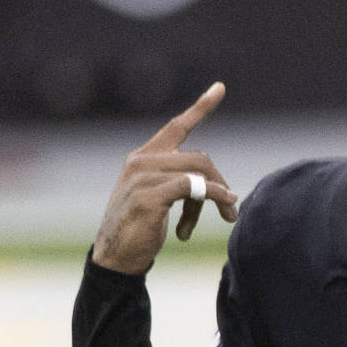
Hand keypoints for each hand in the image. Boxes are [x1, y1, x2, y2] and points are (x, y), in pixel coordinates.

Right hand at [91, 82, 237, 273]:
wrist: (114, 259)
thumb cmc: (139, 231)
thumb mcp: (160, 199)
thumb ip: (181, 183)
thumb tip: (217, 187)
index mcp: (144, 158)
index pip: (176, 126)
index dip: (201, 107)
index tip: (220, 88)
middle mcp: (141, 162)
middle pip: (200, 157)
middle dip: (221, 183)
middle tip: (231, 211)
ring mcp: (142, 178)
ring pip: (199, 172)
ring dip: (220, 197)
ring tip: (227, 217)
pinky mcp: (149, 197)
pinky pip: (194, 188)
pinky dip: (214, 196)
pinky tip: (224, 208)